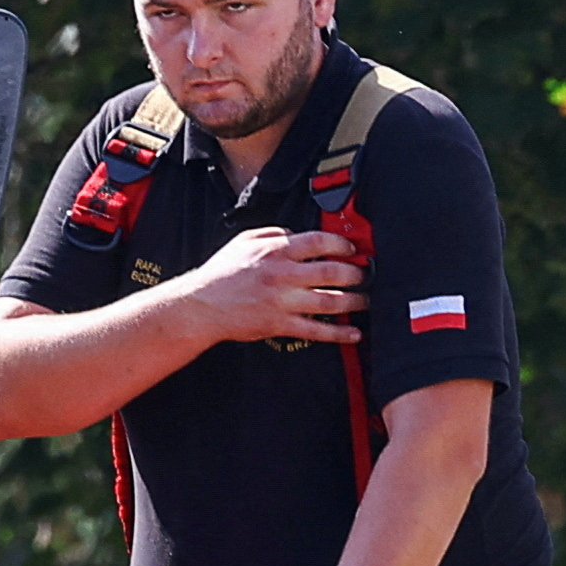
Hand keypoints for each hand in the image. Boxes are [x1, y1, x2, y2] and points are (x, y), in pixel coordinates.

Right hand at [172, 226, 364, 348]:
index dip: (342, 244)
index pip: (319, 242)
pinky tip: (353, 333)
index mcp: (275, 251)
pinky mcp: (279, 325)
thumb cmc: (220, 275)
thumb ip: (271, 232)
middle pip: (331, 272)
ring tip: (365, 301)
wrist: (200, 307)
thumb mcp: (243, 241)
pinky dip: (338, 333)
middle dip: (355, 274)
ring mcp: (282, 302)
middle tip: (364, 275)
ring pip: (329, 301)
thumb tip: (294, 233)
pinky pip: (316, 330)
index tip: (351, 249)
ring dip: (354, 302)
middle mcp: (283, 275)